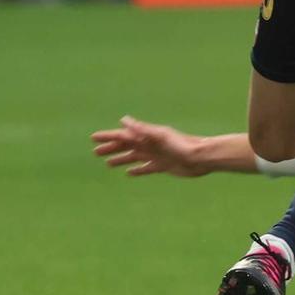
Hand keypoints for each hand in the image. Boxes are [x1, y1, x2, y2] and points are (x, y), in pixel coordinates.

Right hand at [89, 117, 228, 177]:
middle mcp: (150, 144)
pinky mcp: (163, 166)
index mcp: (147, 135)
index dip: (108, 136)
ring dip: (121, 159)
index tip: (93, 138)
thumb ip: (142, 129)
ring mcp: (156, 155)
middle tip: (95, 153)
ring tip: (108, 164)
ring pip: (134, 157)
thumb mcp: (160, 135)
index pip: (123, 135)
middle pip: (126, 145)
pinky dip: (137, 170)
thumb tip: (123, 120)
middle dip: (111, 148)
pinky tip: (129, 173)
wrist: (201, 157)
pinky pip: (146, 168)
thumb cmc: (182, 145)